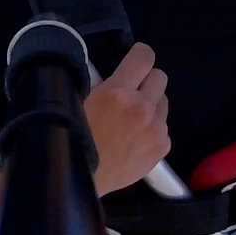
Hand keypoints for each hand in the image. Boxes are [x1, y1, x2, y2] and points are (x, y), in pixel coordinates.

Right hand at [82, 42, 169, 194]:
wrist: (80, 180)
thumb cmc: (72, 137)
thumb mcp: (79, 101)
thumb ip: (101, 83)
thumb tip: (113, 72)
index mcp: (119, 92)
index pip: (144, 56)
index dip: (139, 55)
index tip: (134, 60)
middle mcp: (143, 108)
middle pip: (160, 77)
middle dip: (145, 81)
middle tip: (130, 92)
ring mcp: (156, 129)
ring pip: (163, 103)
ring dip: (150, 105)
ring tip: (131, 120)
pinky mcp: (162, 147)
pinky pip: (163, 127)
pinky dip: (152, 129)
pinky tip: (135, 139)